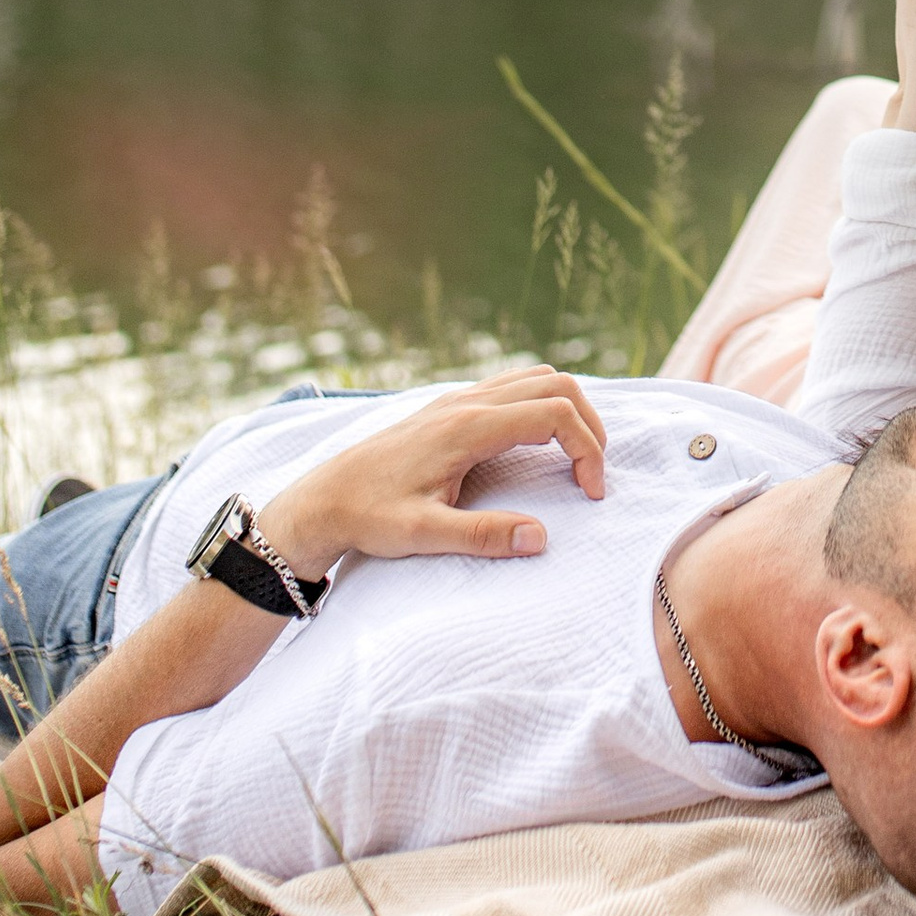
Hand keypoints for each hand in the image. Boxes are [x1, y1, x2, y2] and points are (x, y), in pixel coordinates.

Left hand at [257, 366, 608, 580]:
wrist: (321, 499)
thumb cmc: (368, 516)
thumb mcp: (422, 535)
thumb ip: (482, 537)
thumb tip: (541, 537)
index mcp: (467, 427)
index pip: (554, 414)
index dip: (587, 449)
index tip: (591, 492)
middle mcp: (467, 402)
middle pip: (556, 384)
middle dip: (589, 425)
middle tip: (593, 474)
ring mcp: (459, 399)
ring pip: (537, 378)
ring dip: (568, 411)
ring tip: (575, 459)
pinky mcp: (451, 407)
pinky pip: (514, 386)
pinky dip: (543, 406)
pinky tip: (537, 446)